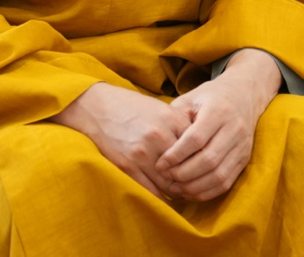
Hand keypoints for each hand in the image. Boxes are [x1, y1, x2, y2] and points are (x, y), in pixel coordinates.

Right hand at [49, 83, 192, 197]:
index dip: (201, 161)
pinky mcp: (127, 166)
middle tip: (194, 185)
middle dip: (190, 179)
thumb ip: (182, 125)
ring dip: (176, 190)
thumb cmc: (134, 108)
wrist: (99, 107)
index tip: (203, 168)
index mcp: (172, 119)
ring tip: (180, 192)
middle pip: (185, 167)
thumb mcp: (163, 109)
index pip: (197, 148)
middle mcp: (159, 136)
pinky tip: (164, 195)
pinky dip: (160, 196)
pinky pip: (150, 189)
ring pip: (168, 182)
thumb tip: (202, 148)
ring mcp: (142, 153)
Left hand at [155, 49, 283, 201]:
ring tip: (175, 188)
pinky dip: (207, 192)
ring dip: (194, 187)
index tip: (160, 164)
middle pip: (208, 160)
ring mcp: (242, 145)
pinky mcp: (245, 159)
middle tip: (166, 178)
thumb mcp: (191, 99)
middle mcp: (234, 128)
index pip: (196, 139)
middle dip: (183, 174)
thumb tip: (157, 144)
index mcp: (219, 110)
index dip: (176, 155)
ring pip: (219, 175)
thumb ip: (175, 118)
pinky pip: (226, 182)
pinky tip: (190, 191)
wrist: (243, 94)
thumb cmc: (209, 97)